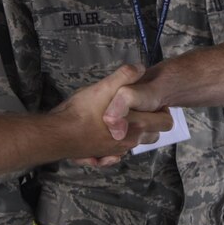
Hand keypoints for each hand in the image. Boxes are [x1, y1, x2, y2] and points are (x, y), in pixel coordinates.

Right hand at [51, 64, 171, 158]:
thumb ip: (125, 76)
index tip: (150, 100)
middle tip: (136, 108)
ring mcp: (116, 152)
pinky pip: (118, 153)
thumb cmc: (82, 111)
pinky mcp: (103, 156)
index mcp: (136, 125)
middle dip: (150, 122)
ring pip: (135, 143)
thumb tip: (141, 68)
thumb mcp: (103, 86)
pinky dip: (116, 146)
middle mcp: (129, 142)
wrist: (58, 134)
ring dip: (133, 132)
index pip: (165, 122)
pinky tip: (106, 134)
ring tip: (120, 117)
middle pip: (154, 135)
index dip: (162, 109)